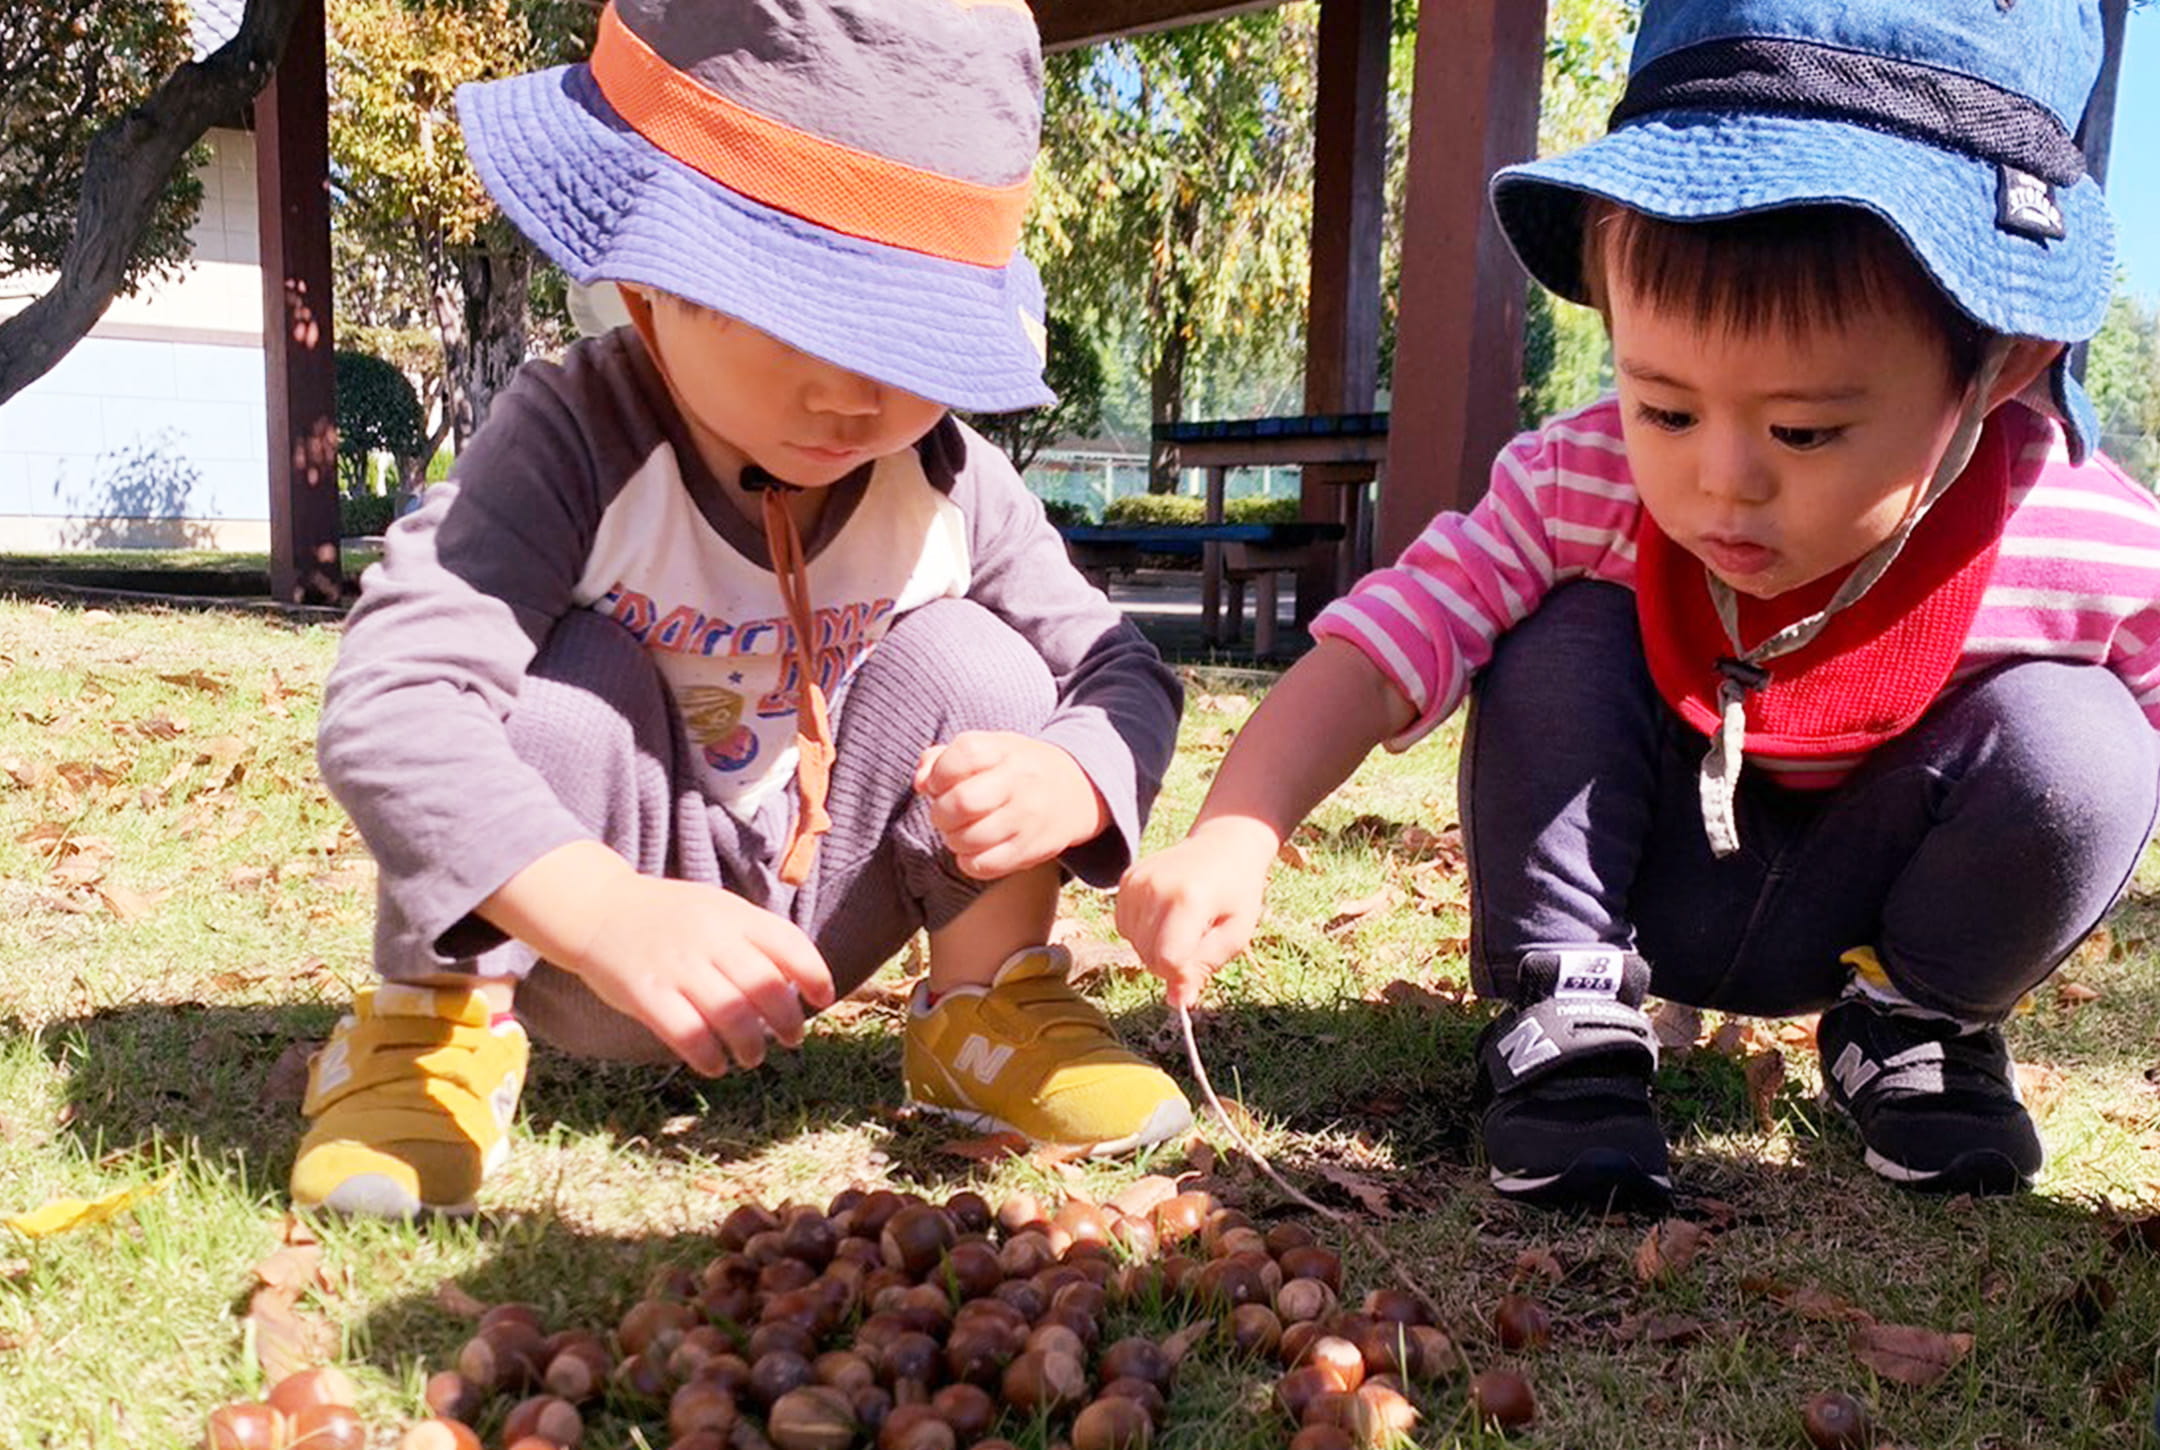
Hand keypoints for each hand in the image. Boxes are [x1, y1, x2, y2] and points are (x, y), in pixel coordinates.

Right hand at [562, 873, 834, 1076]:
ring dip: (751, 1045)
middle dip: (787, 1020)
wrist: (598, 909)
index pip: (789, 943)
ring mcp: (677, 965)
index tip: (822, 999)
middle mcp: (710, 938)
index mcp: (734, 915)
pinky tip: (715, 1064)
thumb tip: (798, 981)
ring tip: (752, 1056)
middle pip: (765, 985)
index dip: (814, 974)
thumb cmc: (669, 917)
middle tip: (791, 1038)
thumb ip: (755, 938)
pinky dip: (708, 1057)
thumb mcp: (718, 909)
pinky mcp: (645, 993)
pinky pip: (687, 1034)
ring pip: (731, 1014)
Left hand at [914, 731, 1108, 879]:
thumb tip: (921, 783)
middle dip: (940, 812)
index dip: (939, 773)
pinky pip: (984, 865)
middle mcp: (1019, 781)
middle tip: (946, 814)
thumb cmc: (1016, 769)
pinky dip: (968, 861)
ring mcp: (1027, 817)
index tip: (939, 783)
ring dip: (952, 839)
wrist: (1077, 790)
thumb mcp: (988, 749)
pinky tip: (974, 849)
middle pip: (962, 802)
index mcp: (1005, 749)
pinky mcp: (1031, 849)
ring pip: (969, 838)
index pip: (963, 755)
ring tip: (960, 832)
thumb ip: (944, 759)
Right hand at [1115, 817, 1278, 1008]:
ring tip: (1184, 924)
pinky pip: (1124, 927)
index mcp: (1188, 900)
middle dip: (1171, 963)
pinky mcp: (1126, 880)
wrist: (1224, 844)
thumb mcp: (1235, 933)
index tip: (1199, 968)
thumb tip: (1178, 1002)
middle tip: (1198, 941)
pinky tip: (1167, 915)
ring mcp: (1136, 882)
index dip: (1182, 975)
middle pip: (1147, 956)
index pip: (1167, 960)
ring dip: (1156, 948)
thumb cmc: (1237, 892)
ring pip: (1133, 944)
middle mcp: (1155, 888)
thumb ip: (1205, 967)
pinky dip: (1143, 932)